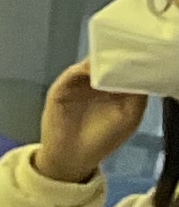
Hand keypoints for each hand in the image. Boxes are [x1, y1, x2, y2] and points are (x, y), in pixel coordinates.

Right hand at [41, 61, 147, 184]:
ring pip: (91, 64)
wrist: (72, 158)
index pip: (126, 66)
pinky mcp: (61, 89)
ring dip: (101, 58)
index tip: (145, 52)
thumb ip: (138, 94)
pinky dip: (84, 68)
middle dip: (118, 54)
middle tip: (130, 47)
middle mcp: (96, 83)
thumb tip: (141, 71)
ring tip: (115, 54)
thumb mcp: (130, 116)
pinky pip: (72, 73)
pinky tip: (94, 68)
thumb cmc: (102, 140)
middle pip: (108, 61)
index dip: (134, 59)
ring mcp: (77, 85)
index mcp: (115, 88)